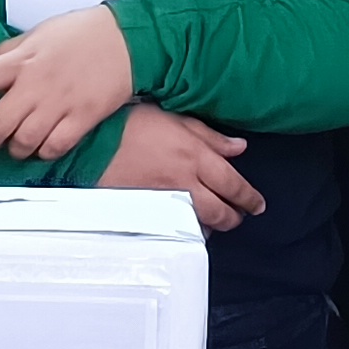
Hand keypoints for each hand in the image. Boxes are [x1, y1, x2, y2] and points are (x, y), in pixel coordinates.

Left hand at [0, 4, 135, 161]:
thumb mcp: (33, 35)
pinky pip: (55, 146)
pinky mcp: (83, 117)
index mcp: (21, 59)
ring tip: (14, 146)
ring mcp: (60, 103)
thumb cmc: (80, 33)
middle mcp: (36, 84)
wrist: (127, 38)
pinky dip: (44, 152)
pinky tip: (42, 147)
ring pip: (24, 140)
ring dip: (14, 149)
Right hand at [93, 104, 261, 229]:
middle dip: (234, 218)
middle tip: (238, 216)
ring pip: (199, 225)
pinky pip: (175, 228)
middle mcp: (184, 182)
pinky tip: (186, 226)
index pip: (233, 185)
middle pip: (221, 213)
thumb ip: (209, 136)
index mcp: (194, 156)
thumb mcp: (174, 118)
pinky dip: (185, 229)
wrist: (91, 141)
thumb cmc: (131, 123)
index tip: (257, 205)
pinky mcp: (147, 212)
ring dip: (211, 226)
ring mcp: (165, 200)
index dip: (249, 198)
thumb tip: (238, 147)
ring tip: (214, 222)